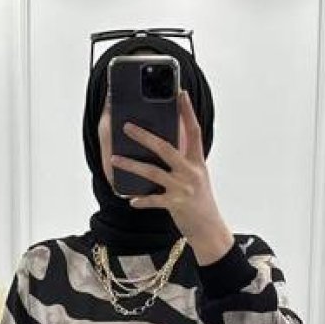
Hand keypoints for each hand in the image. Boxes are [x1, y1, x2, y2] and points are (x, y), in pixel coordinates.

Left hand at [109, 89, 232, 257]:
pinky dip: (141, 200)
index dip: (188, 112)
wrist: (209, 229)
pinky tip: (130, 200)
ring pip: (152, 172)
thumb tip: (167, 142)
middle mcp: (191, 172)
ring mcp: (183, 188)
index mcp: (197, 161)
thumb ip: (184, 160)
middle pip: (165, 148)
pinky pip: (153, 200)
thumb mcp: (197, 176)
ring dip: (131, 165)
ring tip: (114, 159)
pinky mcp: (176, 204)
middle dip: (144, 136)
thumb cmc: (200, 201)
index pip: (194, 131)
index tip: (181, 94)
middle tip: (127, 126)